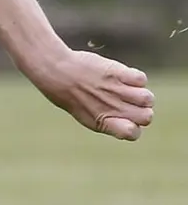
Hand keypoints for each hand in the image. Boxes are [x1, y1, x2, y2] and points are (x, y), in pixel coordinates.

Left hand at [34, 49, 154, 141]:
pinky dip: (137, 78)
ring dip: (142, 94)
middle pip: (147, 117)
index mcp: (102, 123)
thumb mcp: (84, 113)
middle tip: (128, 102)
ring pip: (148, 98)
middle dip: (142, 111)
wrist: (56, 71)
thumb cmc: (68, 93)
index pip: (133, 133)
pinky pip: (141, 79)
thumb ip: (107, 119)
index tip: (125, 120)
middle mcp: (112, 108)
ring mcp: (115, 90)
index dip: (135, 127)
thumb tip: (130, 119)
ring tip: (128, 89)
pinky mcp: (117, 73)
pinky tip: (124, 77)